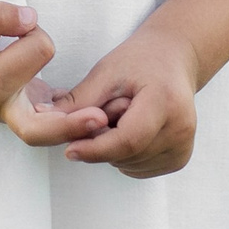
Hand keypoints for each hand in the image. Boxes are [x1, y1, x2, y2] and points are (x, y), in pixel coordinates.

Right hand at [0, 2, 111, 148]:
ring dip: (77, 126)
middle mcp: (3, 107)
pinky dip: (70, 118)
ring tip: (106, 117)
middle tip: (100, 119)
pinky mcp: (21, 113)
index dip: (34, 30)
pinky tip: (90, 112)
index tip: (17, 24)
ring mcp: (12, 115)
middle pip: (45, 128)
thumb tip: (31, 19)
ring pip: (49, 132)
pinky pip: (49, 123)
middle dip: (73, 124)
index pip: (39, 49)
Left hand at [59, 26, 200, 176]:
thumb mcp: (107, 72)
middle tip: (104, 110)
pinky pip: (138, 168)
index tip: (70, 150)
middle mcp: (181, 129)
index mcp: (165, 102)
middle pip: (126, 154)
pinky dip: (125, 154)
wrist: (173, 59)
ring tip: (121, 115)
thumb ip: (79, 100)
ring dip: (113, 148)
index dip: (96, 149)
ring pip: (129, 165)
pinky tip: (130, 128)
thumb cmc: (141, 60)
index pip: (128, 140)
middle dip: (102, 142)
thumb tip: (45, 118)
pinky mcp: (179, 158)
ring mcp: (183, 147)